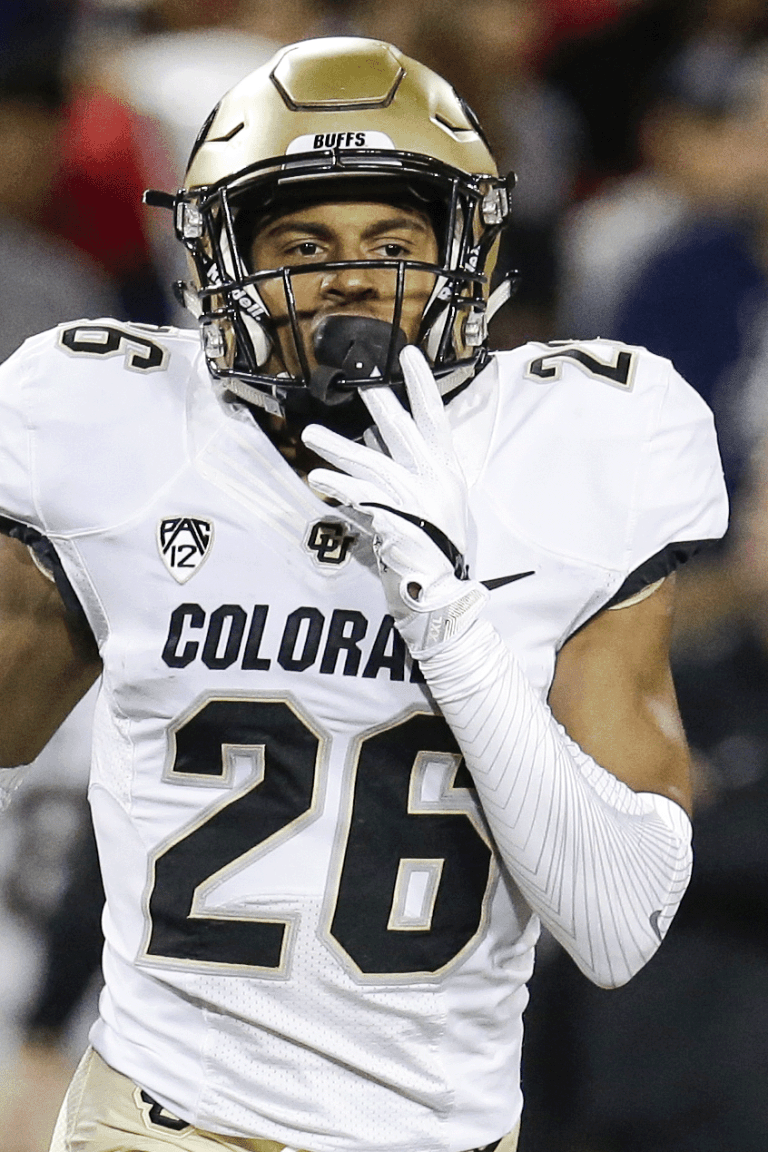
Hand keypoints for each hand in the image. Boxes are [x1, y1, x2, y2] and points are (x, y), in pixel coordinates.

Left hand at [302, 346, 487, 656]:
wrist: (445, 593)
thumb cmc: (442, 551)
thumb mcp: (445, 506)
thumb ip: (423, 476)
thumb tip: (389, 446)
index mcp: (449, 473)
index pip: (437, 420)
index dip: (422, 387)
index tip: (408, 354)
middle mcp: (434, 482)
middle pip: (400, 432)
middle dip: (377, 401)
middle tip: (354, 377)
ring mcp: (414, 502)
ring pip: (370, 464)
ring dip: (338, 448)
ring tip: (311, 435)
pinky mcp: (393, 524)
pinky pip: (359, 500)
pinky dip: (338, 487)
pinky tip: (317, 479)